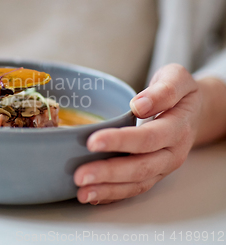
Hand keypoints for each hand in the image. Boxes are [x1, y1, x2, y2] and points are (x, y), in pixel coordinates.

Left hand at [74, 64, 201, 204]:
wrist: (194, 111)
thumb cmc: (180, 93)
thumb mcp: (177, 79)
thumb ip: (163, 90)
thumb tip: (139, 104)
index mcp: (177, 128)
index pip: (148, 138)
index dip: (120, 141)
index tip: (93, 142)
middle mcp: (171, 153)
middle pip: (140, 167)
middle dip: (108, 173)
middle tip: (80, 176)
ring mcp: (162, 167)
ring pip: (136, 183)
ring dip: (107, 190)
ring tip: (82, 192)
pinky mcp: (152, 175)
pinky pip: (133, 189)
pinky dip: (112, 195)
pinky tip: (92, 196)